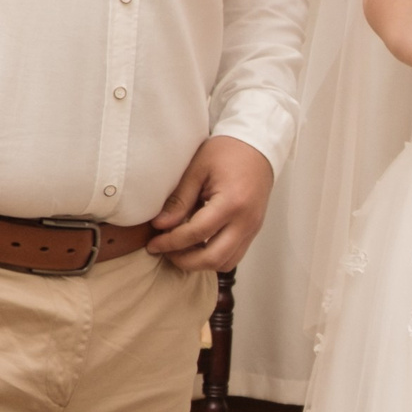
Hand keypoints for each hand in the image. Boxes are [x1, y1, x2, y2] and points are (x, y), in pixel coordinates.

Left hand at [149, 134, 275, 271]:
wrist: (257, 147)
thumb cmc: (227, 152)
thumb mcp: (197, 169)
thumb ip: (179, 199)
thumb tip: (160, 225)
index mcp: (232, 202)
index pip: (197, 233)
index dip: (171, 242)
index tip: (153, 244)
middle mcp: (246, 221)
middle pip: (213, 258)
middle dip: (185, 261)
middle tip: (165, 252)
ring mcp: (252, 228)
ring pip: (226, 263)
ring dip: (200, 263)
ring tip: (180, 251)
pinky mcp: (253, 231)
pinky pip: (234, 255)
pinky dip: (214, 257)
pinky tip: (197, 246)